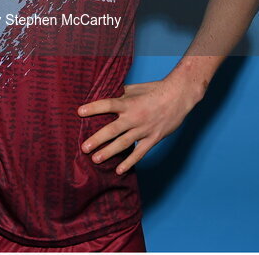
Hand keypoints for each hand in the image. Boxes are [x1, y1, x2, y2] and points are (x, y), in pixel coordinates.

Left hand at [77, 79, 200, 174]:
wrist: (179, 96)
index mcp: (129, 103)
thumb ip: (120, 93)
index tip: (79, 112)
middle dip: (97, 139)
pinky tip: (119, 170)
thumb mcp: (136, 88)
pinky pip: (140, 152)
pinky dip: (129, 162)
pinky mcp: (153, 138)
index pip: (108, 104)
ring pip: (124, 143)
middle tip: (84, 147)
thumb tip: (106, 93)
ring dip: (109, 152)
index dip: (93, 108)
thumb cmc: (156, 90)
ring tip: (95, 159)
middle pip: (112, 129)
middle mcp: (135, 117)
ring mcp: (144, 129)